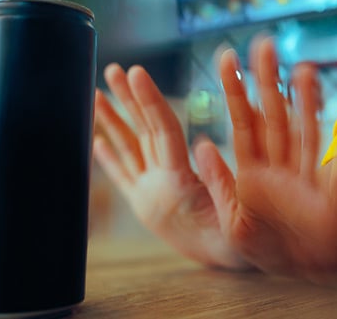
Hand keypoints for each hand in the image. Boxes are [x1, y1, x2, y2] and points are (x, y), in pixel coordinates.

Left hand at [93, 63, 249, 269]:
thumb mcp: (240, 209)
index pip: (163, 131)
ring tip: (94, 95)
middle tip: (111, 69)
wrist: (228, 266)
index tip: (136, 71)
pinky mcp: (144, 207)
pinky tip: (95, 142)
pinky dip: (108, 159)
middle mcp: (156, 188)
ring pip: (126, 150)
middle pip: (140, 133)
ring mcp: (146, 197)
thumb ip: (222, 179)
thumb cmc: (242, 240)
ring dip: (110, 122)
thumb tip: (203, 142)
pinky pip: (123, 177)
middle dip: (126, 100)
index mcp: (179, 183)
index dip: (150, 99)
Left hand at [194, 38, 336, 277]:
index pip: (243, 122)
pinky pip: (336, 183)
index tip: (228, 58)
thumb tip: (200, 145)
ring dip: (305, 103)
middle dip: (268, 81)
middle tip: (264, 44)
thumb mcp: (231, 220)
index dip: (235, 90)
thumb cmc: (262, 246)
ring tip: (304, 70)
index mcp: (253, 170)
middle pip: (274, 117)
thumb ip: (219, 184)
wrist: (294, 269)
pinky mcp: (325, 203)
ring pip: (304, 133)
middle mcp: (279, 166)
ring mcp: (304, 179)